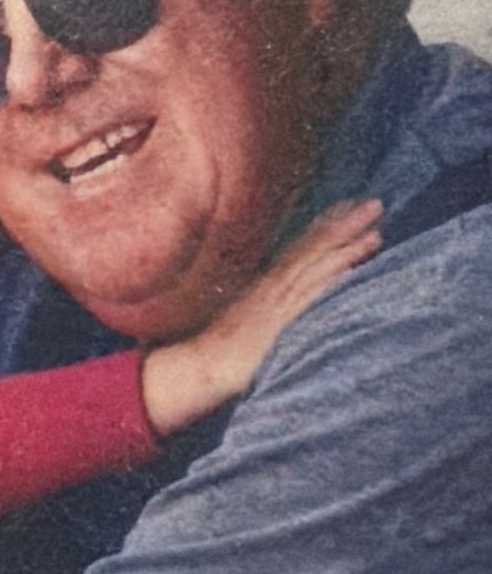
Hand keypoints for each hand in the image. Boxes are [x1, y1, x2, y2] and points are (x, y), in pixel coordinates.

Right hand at [144, 198, 381, 434]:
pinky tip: (352, 268)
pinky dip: (330, 279)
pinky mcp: (280, 324)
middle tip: (374, 205)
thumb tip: (279, 303)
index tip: (348, 208)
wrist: (197, 367)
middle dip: (344, 228)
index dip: (325, 228)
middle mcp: (272, 290)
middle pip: (312, 252)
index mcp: (264, 286)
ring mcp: (277, 306)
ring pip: (315, 270)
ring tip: (375, 233)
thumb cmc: (216, 350)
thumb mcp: (241, 319)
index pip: (300, 250)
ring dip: (345, 250)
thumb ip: (262, 306)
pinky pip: (310, 297)